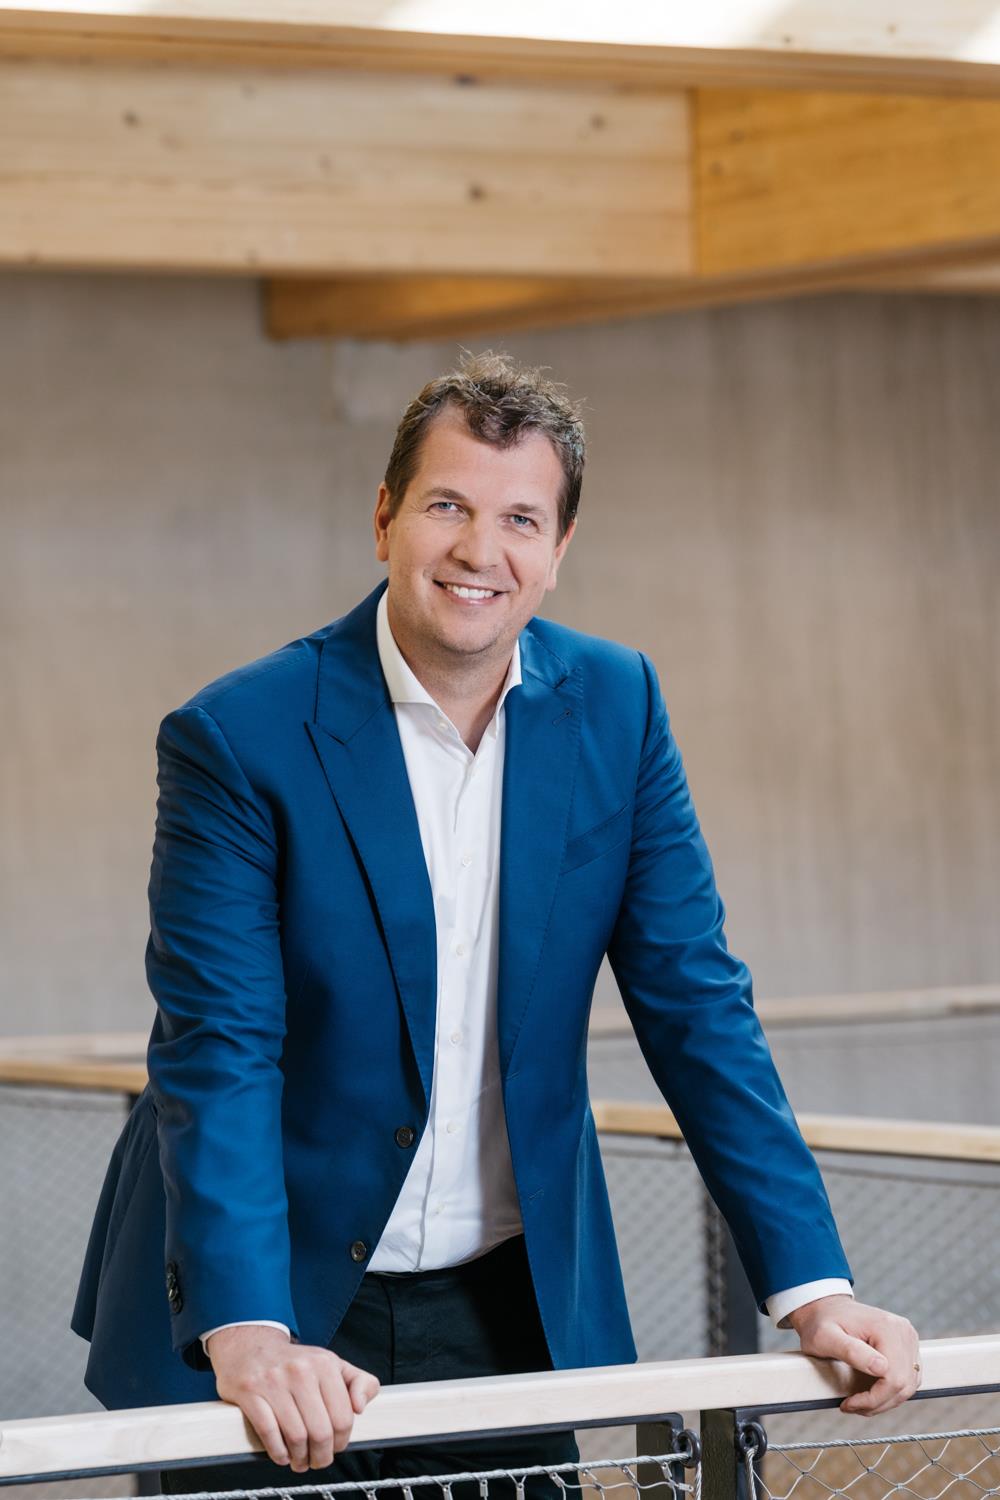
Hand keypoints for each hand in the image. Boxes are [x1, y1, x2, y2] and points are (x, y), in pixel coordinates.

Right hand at [207, 1325, 379, 1469]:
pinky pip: (269, 1433)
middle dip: (321, 1455)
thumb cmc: (296, 1363)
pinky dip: (278, 1452)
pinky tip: (283, 1455)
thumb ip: (359, 1382)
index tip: (336, 1447)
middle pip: (320, 1431)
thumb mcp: (332, 1363)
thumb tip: (360, 1407)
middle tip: (318, 1461)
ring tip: (300, 1461)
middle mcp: (300, 1370)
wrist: (250, 1347)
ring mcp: (273, 1380)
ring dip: (300, 1458)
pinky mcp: (250, 1392)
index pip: (343, 1417)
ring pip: (296, 1436)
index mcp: (325, 1363)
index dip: (342, 1441)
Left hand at [787, 1295, 920, 1415]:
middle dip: (878, 1403)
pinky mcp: (906, 1347)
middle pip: (904, 1384)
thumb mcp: (825, 1337)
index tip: (850, 1403)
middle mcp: (903, 1332)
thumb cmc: (821, 1322)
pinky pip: (907, 1379)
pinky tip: (871, 1393)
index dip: (873, 1399)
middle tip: (853, 1406)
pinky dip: (891, 1391)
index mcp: (887, 1327)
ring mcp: (907, 1339)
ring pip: (908, 1385)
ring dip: (885, 1400)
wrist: (825, 1308)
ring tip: (860, 1402)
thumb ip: (851, 1351)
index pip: (894, 1378)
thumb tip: (881, 1368)